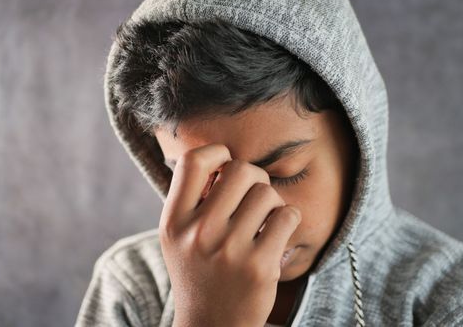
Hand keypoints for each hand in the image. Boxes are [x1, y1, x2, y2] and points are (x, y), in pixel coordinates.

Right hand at [159, 143, 301, 326]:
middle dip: (255, 178)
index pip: (193, 161)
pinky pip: (287, 215)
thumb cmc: (199, 272)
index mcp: (174, 221)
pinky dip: (288, 219)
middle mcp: (199, 232)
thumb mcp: (178, 236)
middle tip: (253, 198)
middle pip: (241, 170)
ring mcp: (229, 249)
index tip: (226, 167)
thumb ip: (192, 199)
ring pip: (267, 192)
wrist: (210, 325)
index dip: (217, 153)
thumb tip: (223, 158)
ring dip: (273, 202)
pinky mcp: (259, 265)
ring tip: (264, 221)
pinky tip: (277, 234)